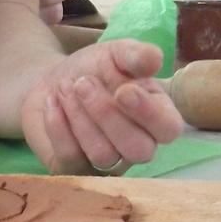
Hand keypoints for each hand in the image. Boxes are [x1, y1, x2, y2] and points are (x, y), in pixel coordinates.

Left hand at [20, 40, 183, 174]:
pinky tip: (52, 102)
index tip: (122, 90)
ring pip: (102, 155)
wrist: (51, 81)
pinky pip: (69, 157)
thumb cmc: (94, 70)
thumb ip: (136, 55)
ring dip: (79, 117)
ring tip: (65, 88)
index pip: (168, 130)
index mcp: (157, 118)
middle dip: (106, 113)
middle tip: (82, 83)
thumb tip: (154, 59)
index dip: (147, 113)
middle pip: (137, 149)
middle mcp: (137, 146)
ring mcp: (106, 161)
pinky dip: (57, 125)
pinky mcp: (73, 167)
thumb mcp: (116, 54)